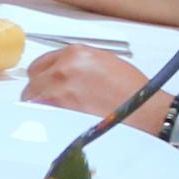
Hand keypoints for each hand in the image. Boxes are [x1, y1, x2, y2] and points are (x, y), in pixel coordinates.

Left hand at [19, 45, 155, 130]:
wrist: (146, 111)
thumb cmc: (133, 91)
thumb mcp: (105, 63)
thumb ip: (78, 65)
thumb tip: (64, 75)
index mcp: (74, 54)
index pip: (40, 64)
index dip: (43, 78)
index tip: (47, 86)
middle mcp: (62, 69)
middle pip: (32, 83)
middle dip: (40, 93)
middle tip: (52, 105)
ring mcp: (58, 92)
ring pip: (32, 101)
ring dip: (40, 108)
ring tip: (56, 117)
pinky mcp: (59, 113)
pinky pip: (39, 117)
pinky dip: (44, 121)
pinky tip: (56, 125)